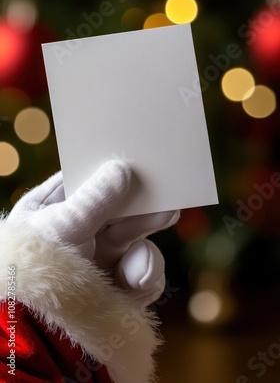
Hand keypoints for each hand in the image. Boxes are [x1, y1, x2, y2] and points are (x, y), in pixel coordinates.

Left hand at [9, 160, 179, 304]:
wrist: (35, 340)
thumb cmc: (34, 275)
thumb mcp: (61, 228)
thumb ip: (94, 199)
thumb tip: (122, 169)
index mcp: (49, 213)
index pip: (82, 183)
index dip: (107, 170)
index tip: (132, 157)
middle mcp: (75, 235)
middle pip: (116, 209)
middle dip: (140, 203)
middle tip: (167, 186)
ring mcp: (97, 261)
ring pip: (135, 239)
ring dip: (147, 234)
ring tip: (169, 215)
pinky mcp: (116, 288)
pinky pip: (142, 272)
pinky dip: (144, 275)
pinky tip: (135, 281)